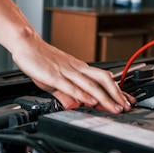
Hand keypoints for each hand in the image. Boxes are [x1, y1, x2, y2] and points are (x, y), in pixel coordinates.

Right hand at [13, 38, 132, 113]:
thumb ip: (67, 93)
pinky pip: (72, 86)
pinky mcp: (55, 76)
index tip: (126, 101)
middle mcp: (77, 68)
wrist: (27, 44)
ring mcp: (67, 71)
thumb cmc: (41, 60)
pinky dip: (83, 94)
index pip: (103, 79)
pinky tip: (91, 101)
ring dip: (105, 97)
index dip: (116, 90)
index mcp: (79, 68)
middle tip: (126, 106)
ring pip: (90, 84)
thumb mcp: (57, 80)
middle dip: (116, 94)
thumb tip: (76, 105)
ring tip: (115, 107)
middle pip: (103, 80)